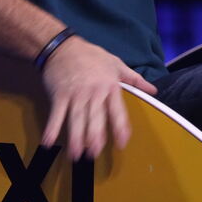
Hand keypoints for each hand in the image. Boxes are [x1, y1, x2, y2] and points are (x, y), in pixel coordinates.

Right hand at [40, 36, 157, 159]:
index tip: (122, 143)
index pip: (117, 111)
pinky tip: (48, 142)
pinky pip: (56, 114)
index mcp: (110, 87)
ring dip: (76, 138)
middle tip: (95, 153)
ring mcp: (75, 95)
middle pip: (95, 118)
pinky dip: (52, 128)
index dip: (120, 127)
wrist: (63, 47)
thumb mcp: (116, 64)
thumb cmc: (92, 56)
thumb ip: (135, 80)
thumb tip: (154, 90)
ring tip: (77, 155)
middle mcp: (93, 93)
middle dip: (95, 136)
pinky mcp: (59, 96)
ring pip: (76, 119)